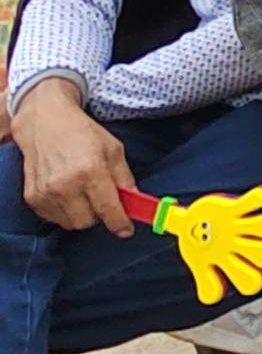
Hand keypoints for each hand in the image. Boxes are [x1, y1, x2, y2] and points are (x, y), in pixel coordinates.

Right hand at [15, 85, 134, 235]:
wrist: (45, 123)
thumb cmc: (82, 133)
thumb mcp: (114, 150)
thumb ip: (125, 179)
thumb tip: (136, 202)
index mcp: (91, 171)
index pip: (109, 210)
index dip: (120, 223)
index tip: (126, 230)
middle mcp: (66, 186)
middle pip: (88, 222)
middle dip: (99, 215)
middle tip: (100, 198)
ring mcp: (46, 193)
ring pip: (70, 223)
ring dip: (81, 214)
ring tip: (82, 192)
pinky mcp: (32, 198)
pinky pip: (53, 218)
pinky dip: (63, 211)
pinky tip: (66, 192)